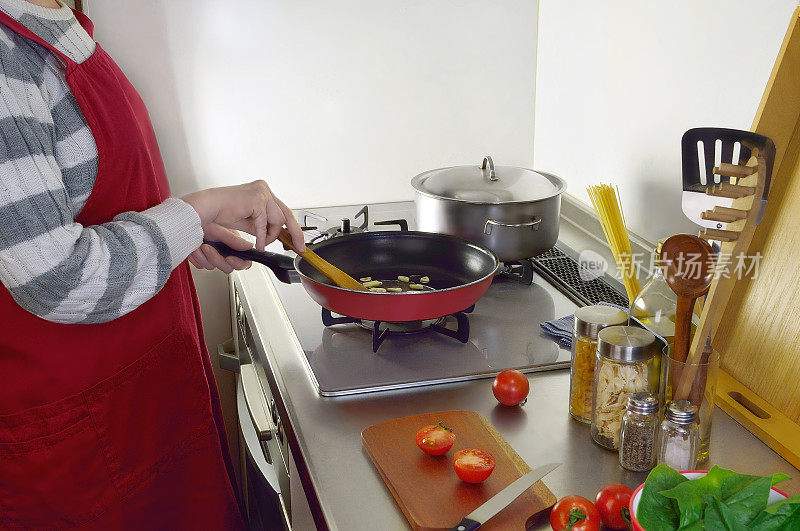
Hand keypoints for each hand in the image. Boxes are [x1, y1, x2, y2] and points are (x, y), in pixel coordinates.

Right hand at [182, 179, 305, 255]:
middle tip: (300, 247)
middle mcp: (264, 189)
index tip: (297, 240)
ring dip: (271, 236)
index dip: (292, 227)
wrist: (207, 207)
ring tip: (262, 243)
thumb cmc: (222, 212)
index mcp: (262, 191)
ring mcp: (261, 192)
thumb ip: (263, 225)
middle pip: (287, 213)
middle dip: (295, 233)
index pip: (283, 210)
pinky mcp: (257, 198)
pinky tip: (259, 244)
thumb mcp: (249, 221)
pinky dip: (262, 236)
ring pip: (278, 220)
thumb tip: (275, 235)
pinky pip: (265, 223)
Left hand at [188, 224, 252, 273]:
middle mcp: (225, 253)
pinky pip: (202, 266)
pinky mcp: (203, 260)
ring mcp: (213, 258)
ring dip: (205, 257)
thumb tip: (249, 246)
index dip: (238, 263)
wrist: (186, 226)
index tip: (229, 258)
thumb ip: (234, 240)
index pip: (244, 262)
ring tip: (200, 245)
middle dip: (217, 258)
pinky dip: (198, 257)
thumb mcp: (220, 230)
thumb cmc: (202, 223)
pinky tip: (196, 248)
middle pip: (228, 268)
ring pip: (213, 267)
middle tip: (209, 248)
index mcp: (233, 246)